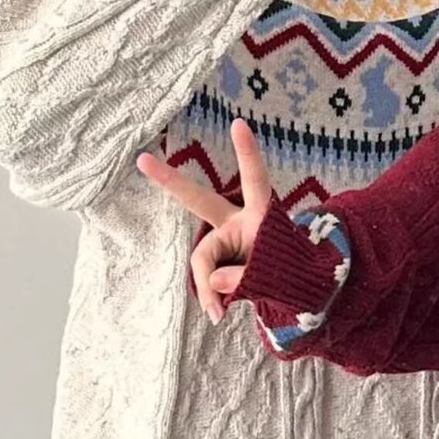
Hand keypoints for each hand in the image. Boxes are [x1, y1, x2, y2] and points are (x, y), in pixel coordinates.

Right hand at [135, 120, 274, 323]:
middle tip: (142, 160)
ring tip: (221, 313)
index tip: (239, 124)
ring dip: (210, 287)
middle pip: (199, 201)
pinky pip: (206, 281)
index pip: (255, 180)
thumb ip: (247, 278)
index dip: (247, 153)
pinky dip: (211, 299)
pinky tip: (219, 314)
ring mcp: (225, 241)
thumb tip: (212, 282)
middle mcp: (237, 221)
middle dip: (171, 181)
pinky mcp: (218, 264)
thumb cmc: (294, 275)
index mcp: (262, 214)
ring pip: (203, 258)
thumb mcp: (281, 276)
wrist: (296, 292)